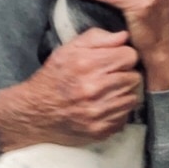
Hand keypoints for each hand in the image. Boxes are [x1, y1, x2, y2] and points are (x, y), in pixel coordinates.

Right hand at [0, 28, 141, 152]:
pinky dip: (117, 111)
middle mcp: (94, 89)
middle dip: (126, 74)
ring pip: (132, 98)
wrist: (34, 113)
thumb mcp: (68, 49)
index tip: (115, 60)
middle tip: (112, 76)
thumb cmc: (53, 77)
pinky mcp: (100, 130)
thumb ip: (97, 38)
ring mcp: (97, 113)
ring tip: (108, 91)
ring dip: (123, 93)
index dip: (124, 56)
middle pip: (134, 78)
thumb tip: (124, 36)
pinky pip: (124, 117)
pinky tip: (104, 106)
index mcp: (87, 64)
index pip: (129, 56)